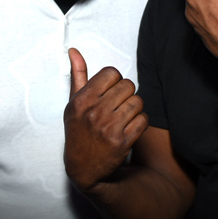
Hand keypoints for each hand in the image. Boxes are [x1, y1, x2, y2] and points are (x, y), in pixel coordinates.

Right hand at [63, 48, 147, 193]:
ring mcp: (109, 128)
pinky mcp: (123, 142)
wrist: (83, 167)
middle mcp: (95, 113)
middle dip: (126, 93)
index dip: (115, 80)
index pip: (112, 73)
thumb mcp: (73, 104)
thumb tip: (74, 50)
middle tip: (118, 104)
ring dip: (134, 107)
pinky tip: (129, 126)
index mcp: (82, 100)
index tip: (110, 90)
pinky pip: (144, 119)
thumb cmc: (78, 131)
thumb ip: (78, 76)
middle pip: (128, 85)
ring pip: (138, 101)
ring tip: (124, 115)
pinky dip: (140, 122)